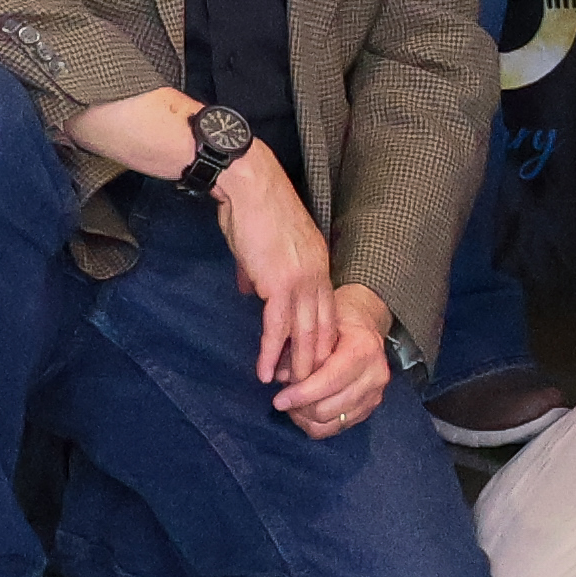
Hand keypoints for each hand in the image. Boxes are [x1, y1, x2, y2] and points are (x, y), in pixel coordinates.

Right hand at [213, 145, 344, 392]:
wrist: (248, 185)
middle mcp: (317, 274)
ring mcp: (301, 280)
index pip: (327, 310)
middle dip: (314, 361)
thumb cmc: (252, 209)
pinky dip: (271, 354)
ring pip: (306, 334)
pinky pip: (277, 328)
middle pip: (323, 328)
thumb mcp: (265, 245)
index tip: (311, 361)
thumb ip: (261, 272)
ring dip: (297, 366)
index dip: (320, 339)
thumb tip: (251, 290)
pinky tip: (265, 373)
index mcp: (318, 262)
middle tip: (305, 387)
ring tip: (290, 391)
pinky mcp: (279, 284)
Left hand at [277, 287, 397, 438]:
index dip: (302, 394)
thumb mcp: (319, 323)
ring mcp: (375, 395)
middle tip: (282, 399)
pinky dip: (316, 425)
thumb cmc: (338, 321)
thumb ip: (300, 348)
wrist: (363, 327)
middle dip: (301, 407)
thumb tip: (280, 378)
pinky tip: (304, 411)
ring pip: (332, 423)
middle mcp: (375, 375)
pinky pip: (337, 428)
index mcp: (364, 348)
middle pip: (329, 407)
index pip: (330, 380)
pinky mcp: (370, 409)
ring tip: (292, 404)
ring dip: (306, 418)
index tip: (278, 400)